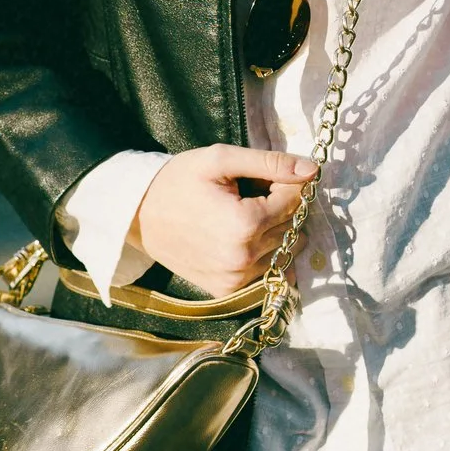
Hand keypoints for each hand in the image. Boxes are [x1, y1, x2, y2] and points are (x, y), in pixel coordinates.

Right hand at [131, 144, 316, 297]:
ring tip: (245, 212)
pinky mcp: (227, 290)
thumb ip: (270, 163)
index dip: (288, 182)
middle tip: (254, 192)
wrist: (137, 215)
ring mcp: (236, 279)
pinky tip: (243, 236)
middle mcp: (244, 258)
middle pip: (292, 226)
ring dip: (274, 230)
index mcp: (245, 224)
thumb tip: (312, 170)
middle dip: (282, 206)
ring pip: (283, 249)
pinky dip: (264, 252)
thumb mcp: (221, 160)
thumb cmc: (178, 181)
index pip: (295, 201)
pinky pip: (266, 270)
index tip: (267, 174)